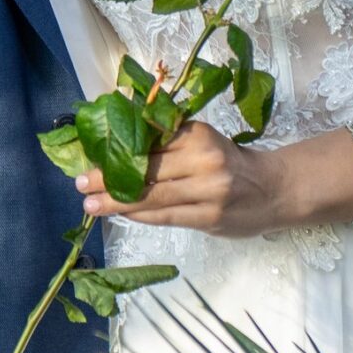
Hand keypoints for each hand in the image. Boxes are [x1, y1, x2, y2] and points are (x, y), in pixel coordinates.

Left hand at [79, 121, 286, 236]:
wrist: (273, 189)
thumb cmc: (231, 162)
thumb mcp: (203, 140)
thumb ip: (169, 142)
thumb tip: (119, 145)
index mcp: (199, 134)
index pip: (149, 140)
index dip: (117, 148)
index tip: (90, 153)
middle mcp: (204, 160)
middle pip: (146, 169)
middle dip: (108, 177)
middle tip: (80, 182)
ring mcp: (208, 191)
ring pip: (152, 197)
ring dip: (116, 202)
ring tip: (90, 204)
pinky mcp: (209, 217)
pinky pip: (165, 216)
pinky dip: (140, 216)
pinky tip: (120, 215)